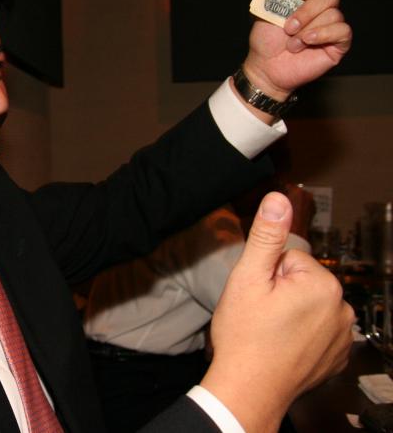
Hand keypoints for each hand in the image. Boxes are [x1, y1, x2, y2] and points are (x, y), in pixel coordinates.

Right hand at [200, 192, 353, 431]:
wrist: (249, 389)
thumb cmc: (245, 336)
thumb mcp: (247, 278)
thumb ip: (266, 235)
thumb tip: (278, 198)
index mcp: (322, 284)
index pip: (288, 258)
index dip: (265, 274)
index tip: (256, 297)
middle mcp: (342, 308)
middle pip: (301, 280)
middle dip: (279, 292)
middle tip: (259, 314)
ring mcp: (342, 335)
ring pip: (308, 304)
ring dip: (290, 313)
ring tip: (269, 332)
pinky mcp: (337, 355)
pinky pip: (317, 329)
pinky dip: (301, 335)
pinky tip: (282, 346)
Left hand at [242, 0, 352, 99]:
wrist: (265, 67)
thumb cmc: (265, 40)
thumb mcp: (266, 10)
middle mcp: (324, 7)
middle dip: (307, 11)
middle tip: (288, 27)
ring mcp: (333, 24)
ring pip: (334, 14)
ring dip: (308, 28)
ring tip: (292, 42)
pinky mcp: (339, 43)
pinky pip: (342, 30)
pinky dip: (322, 34)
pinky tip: (307, 41)